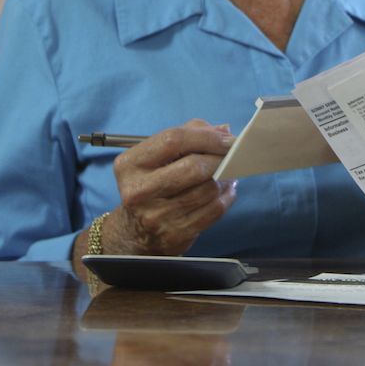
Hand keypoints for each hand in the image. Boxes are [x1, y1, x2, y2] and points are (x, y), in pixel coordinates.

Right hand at [106, 119, 237, 255]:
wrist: (136, 231)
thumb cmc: (153, 183)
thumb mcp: (159, 155)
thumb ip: (190, 134)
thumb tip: (224, 131)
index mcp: (130, 164)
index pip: (173, 140)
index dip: (207, 137)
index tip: (229, 139)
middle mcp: (139, 191)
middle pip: (193, 167)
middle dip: (220, 158)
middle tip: (234, 155)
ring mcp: (156, 216)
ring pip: (208, 189)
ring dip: (226, 178)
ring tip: (229, 172)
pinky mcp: (175, 234)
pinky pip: (214, 210)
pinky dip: (227, 196)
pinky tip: (226, 190)